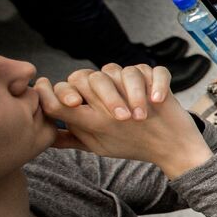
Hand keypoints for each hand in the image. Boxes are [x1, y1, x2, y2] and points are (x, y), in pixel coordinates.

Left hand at [37, 64, 212, 178]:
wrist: (169, 145)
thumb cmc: (131, 144)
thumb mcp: (98, 145)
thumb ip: (72, 137)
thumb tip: (46, 137)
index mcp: (90, 102)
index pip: (67, 86)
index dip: (63, 91)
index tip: (73, 103)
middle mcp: (108, 88)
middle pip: (91, 75)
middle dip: (106, 95)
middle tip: (119, 117)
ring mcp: (132, 81)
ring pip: (121, 71)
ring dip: (132, 93)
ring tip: (141, 116)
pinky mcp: (155, 78)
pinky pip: (151, 70)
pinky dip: (155, 84)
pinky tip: (157, 100)